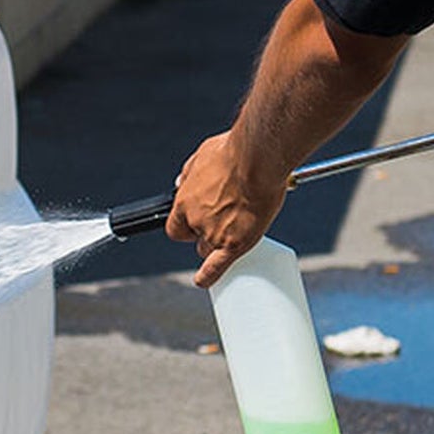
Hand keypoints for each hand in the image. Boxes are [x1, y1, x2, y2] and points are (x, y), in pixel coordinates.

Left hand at [165, 131, 288, 288]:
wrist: (257, 158)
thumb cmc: (233, 152)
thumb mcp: (200, 157)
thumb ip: (189, 175)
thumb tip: (180, 183)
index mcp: (186, 201)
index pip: (176, 226)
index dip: (186, 226)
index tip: (193, 223)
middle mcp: (196, 221)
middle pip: (195, 240)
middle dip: (204, 234)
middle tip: (222, 221)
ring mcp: (216, 234)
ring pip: (210, 250)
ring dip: (218, 244)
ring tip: (237, 229)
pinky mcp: (236, 243)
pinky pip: (217, 267)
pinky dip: (210, 276)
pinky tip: (204, 281)